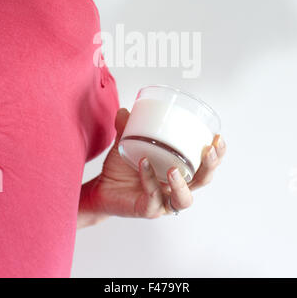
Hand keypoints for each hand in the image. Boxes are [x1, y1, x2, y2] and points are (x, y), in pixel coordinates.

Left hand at [89, 108, 225, 218]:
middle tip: (208, 150)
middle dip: (210, 166)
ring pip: (183, 199)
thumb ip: (127, 128)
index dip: (217, 154)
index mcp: (180, 171)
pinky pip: (153, 198)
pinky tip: (143, 164)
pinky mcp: (147, 210)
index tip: (218, 138)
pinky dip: (149, 180)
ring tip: (173, 169)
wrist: (102, 189)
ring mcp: (163, 201)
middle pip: (202, 181)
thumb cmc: (122, 168)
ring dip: (181, 184)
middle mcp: (176, 187)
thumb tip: (124, 111)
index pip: (205, 165)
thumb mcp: (127, 144)